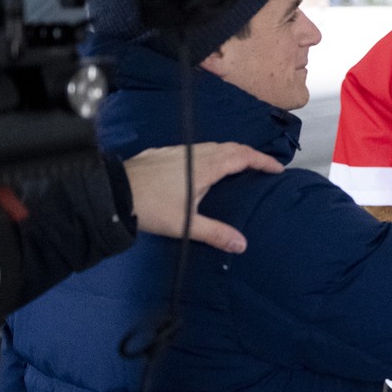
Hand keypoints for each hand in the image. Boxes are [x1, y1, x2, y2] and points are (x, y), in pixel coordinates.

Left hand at [123, 143, 282, 252]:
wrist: (113, 192)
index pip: (244, 156)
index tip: (277, 168)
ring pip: (212, 146)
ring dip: (229, 153)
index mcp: (206, 166)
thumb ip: (215, 233)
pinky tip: (199, 166)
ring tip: (236, 166)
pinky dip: (209, 153)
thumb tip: (242, 244)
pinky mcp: (162, 152)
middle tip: (261, 166)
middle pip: (231, 147)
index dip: (263, 161)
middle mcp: (195, 153)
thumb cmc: (152, 207)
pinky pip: (194, 148)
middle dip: (250, 155)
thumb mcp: (186, 225)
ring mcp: (177, 150)